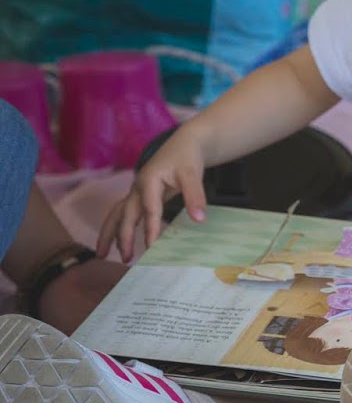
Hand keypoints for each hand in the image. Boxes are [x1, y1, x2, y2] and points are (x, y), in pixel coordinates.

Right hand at [97, 126, 208, 261]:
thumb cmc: (187, 157)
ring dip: (109, 234)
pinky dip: (119, 227)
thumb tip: (199, 219)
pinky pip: (124, 214)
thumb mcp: (193, 174)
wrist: (184, 143)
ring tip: (101, 254)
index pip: (149, 210)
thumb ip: (195, 196)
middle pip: (125, 215)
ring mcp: (136, 192)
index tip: (151, 248)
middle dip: (122, 237)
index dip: (150, 228)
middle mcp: (137, 188)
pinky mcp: (139, 195)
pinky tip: (118, 242)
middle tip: (124, 259)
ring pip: (117, 214)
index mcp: (148, 181)